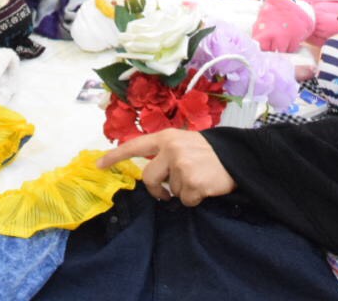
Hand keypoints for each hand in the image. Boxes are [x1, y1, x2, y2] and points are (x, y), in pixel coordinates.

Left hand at [97, 129, 235, 207]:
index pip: (135, 146)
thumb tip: (148, 172)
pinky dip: (195, 199)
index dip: (115, 157)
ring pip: (170, 191)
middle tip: (167, 193)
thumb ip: (165, 151)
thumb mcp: (185, 141)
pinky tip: (205, 187)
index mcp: (167, 137)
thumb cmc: (210, 152)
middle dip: (156, 190)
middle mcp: (172, 149)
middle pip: (149, 179)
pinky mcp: (194, 183)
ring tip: (198, 179)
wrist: (239, 157)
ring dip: (183, 191)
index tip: (97, 165)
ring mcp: (183, 166)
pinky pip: (186, 200)